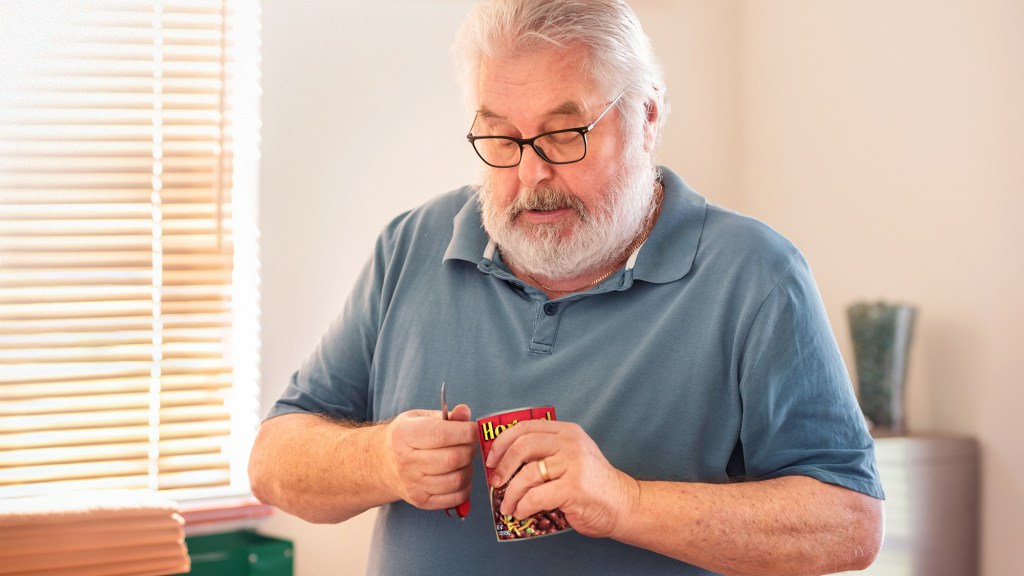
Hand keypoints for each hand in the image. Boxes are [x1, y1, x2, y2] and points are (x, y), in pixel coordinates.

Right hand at [383, 404, 476, 509]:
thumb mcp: (419, 419)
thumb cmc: (406, 437)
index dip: (466, 432)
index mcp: (405, 435)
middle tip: (469, 444)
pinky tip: (460, 475)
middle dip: (470, 449)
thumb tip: (465, 412)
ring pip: (457, 480)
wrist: (382, 464)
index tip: (475, 429)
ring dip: (469, 468)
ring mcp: (413, 484)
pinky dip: (466, 487)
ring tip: (464, 460)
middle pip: (452, 458)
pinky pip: (456, 498)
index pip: (442, 434)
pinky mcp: (422, 501)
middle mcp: (406, 462)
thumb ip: (445, 416)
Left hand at [484, 420, 639, 538]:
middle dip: (502, 467)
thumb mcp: (572, 456)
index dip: (502, 443)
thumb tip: (504, 460)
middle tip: (495, 483)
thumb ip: (546, 452)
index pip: (525, 427)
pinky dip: (523, 506)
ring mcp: (574, 464)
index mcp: (566, 432)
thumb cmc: (592, 484)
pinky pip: (536, 496)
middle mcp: (570, 443)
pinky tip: (521, 512)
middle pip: (522, 446)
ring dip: (510, 494)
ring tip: (507, 506)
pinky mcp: (574, 488)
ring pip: (526, 475)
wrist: (623, 504)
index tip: (491, 459)